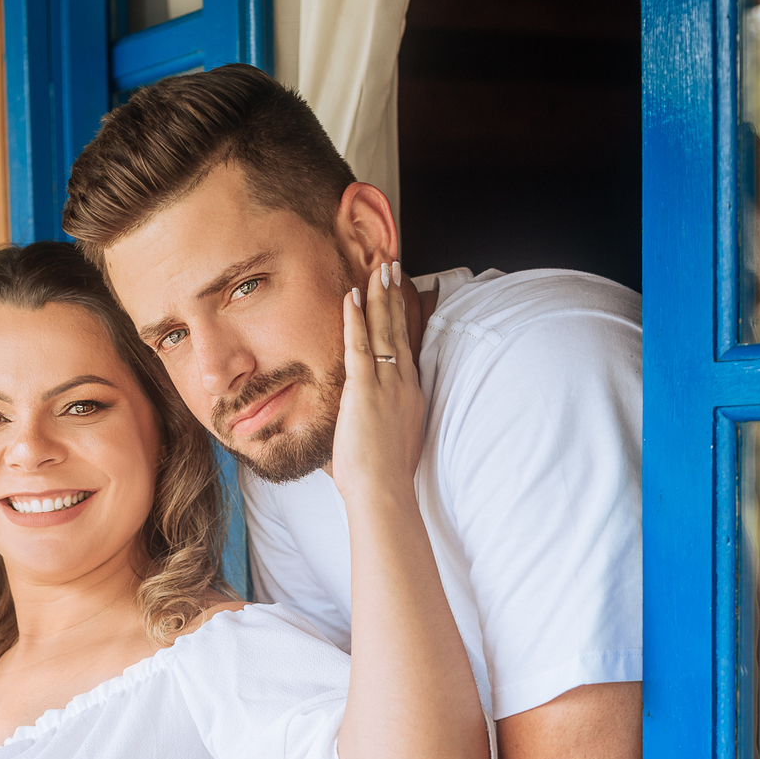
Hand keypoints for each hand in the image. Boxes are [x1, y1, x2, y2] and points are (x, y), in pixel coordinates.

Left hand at [332, 262, 424, 491]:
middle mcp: (402, 385)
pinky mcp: (365, 392)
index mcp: (409, 396)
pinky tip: (350, 296)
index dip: (400, 318)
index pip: (404, 348)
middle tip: (391, 266)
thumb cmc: (382, 479)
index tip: (397, 295)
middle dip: (393, 296)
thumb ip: (373, 426)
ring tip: (377, 269)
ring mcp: (386, 386)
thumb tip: (356, 428)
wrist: (384, 492)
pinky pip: (360, 346)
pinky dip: (355, 320)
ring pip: (383, 331)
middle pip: (398, 331)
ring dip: (378, 297)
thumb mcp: (384, 444)